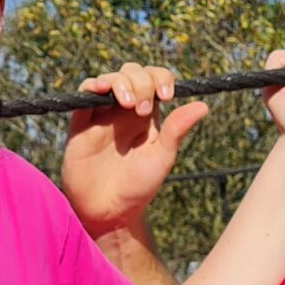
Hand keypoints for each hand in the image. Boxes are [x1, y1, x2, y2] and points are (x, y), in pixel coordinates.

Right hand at [62, 63, 208, 237]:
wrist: (110, 211)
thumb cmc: (139, 187)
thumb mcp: (162, 157)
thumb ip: (177, 130)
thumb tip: (204, 105)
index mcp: (147, 114)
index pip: (154, 79)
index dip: (160, 78)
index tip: (166, 96)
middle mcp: (124, 109)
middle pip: (132, 73)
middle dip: (141, 82)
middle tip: (144, 109)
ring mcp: (102, 114)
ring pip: (109, 79)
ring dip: (121, 82)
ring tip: (128, 104)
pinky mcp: (81, 123)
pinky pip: (83, 95)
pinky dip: (91, 85)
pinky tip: (101, 89)